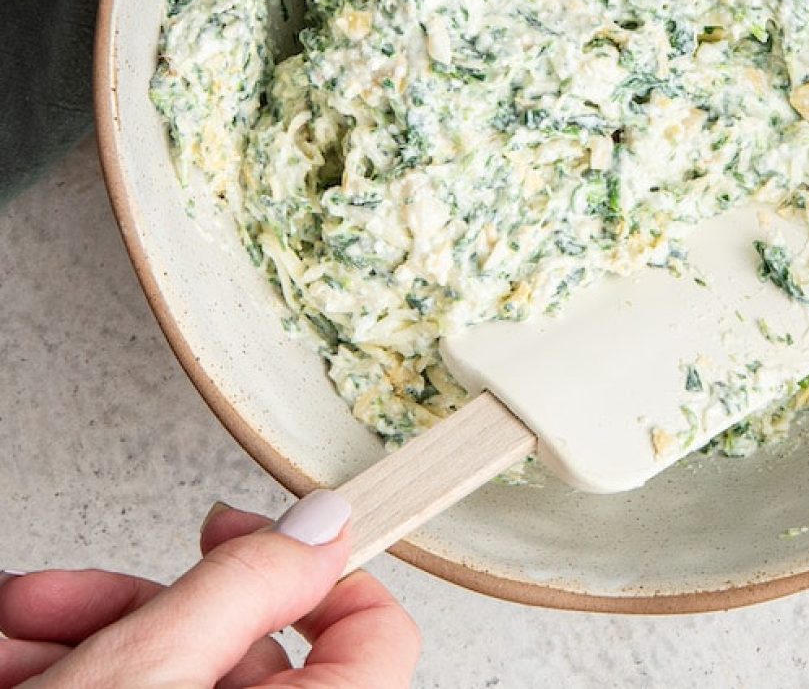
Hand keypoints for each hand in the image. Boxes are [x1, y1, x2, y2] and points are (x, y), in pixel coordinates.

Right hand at [0, 492, 419, 687]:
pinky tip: (15, 676)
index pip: (379, 639)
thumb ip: (243, 588)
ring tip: (13, 648)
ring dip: (91, 649)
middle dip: (139, 614)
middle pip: (246, 657)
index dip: (318, 573)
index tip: (246, 538)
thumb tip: (323, 527)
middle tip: (60, 603)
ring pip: (178, 686)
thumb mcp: (139, 677)